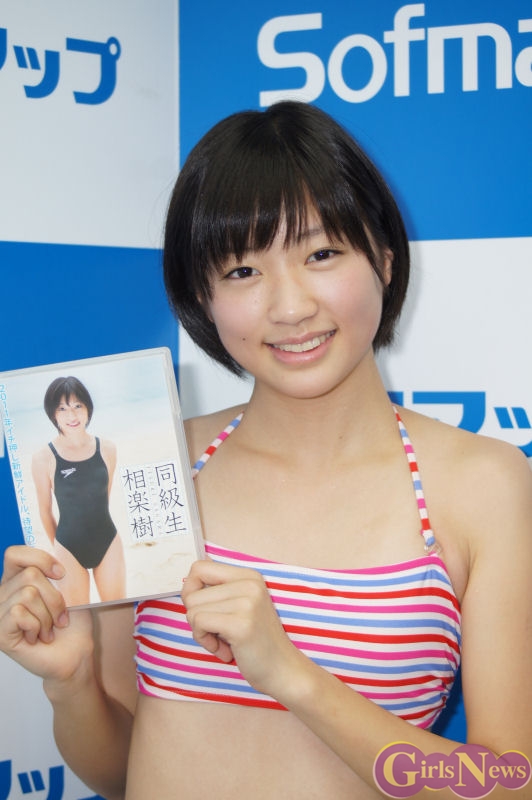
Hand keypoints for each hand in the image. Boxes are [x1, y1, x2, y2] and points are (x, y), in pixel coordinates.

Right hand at [0, 545, 92, 681]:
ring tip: (49, 629)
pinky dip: (38, 626)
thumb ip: (57, 568)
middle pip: (30, 575)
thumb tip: (58, 549)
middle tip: (59, 616)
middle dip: (54, 597)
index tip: (61, 575)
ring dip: (48, 615)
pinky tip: (38, 637)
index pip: (15, 553)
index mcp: (17, 579)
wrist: (75, 655)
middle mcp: (3, 593)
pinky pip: (20, 613)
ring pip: (27, 594)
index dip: (40, 559)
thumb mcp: (69, 588)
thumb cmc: (73, 622)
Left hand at [182, 560, 303, 699]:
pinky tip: (224, 650)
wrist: (282, 669)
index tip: (205, 609)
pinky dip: (205, 641)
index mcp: (248, 575)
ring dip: (201, 632)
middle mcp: (249, 583)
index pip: (199, 568)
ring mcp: (247, 602)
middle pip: (191, 593)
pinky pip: (199, 624)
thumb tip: (188, 580)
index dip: (191, 590)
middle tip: (219, 632)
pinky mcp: (240, 624)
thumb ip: (219, 591)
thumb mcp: (241, 605)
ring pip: (192, 610)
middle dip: (197, 618)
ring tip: (224, 641)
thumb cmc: (255, 641)